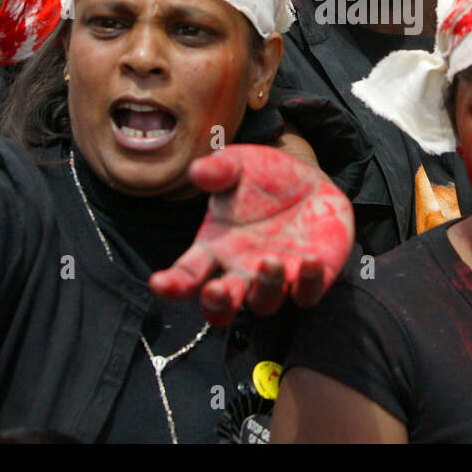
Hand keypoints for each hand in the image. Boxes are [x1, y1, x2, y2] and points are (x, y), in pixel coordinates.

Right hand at [150, 145, 354, 327]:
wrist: (307, 180)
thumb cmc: (262, 176)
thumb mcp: (238, 165)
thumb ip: (219, 169)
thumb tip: (198, 171)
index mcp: (215, 248)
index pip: (187, 275)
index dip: (172, 285)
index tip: (160, 284)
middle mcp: (241, 271)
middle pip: (222, 306)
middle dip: (217, 304)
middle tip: (217, 290)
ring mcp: (276, 278)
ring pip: (264, 303)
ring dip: (266, 288)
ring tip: (270, 262)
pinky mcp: (311, 277)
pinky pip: (307, 293)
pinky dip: (309, 283)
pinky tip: (310, 260)